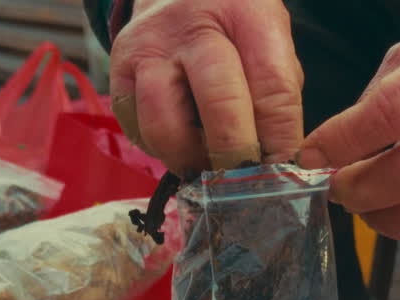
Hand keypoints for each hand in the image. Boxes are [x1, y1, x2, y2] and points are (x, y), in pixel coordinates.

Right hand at [109, 0, 303, 173]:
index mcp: (245, 14)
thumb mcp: (267, 40)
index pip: (272, 87)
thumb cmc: (231, 26)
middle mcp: (191, 30)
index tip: (282, 170)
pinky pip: (138, 131)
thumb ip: (274, 94)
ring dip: (191, 161)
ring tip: (208, 169)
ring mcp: (148, 51)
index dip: (280, 138)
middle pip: (220, 105)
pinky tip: (182, 147)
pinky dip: (162, 152)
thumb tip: (275, 162)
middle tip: (244, 182)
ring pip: (165, 127)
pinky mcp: (117, 73)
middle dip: (236, 156)